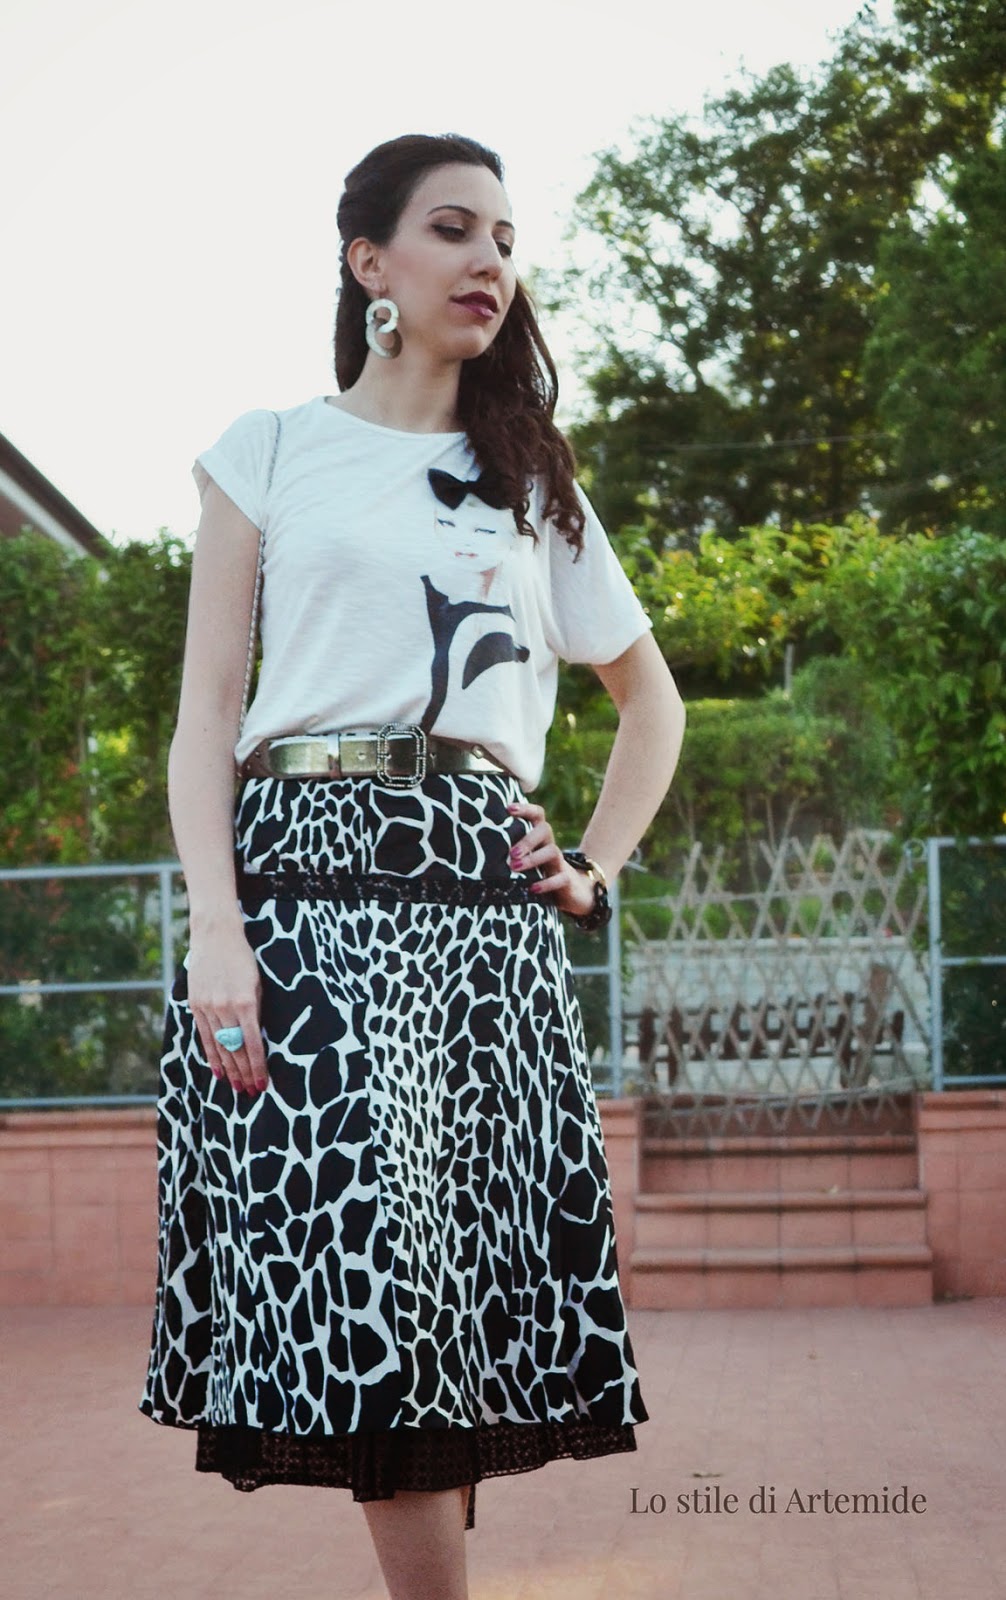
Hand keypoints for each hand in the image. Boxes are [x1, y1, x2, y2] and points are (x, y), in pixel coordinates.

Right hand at [186, 924, 267, 1095]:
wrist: (215, 935)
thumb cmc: (243, 957)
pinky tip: (218, 1071)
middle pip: (235, 1049)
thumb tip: (256, 1040)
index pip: (252, 1043)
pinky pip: (205, 1037)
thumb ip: (256, 1011)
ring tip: (237, 1087)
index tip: (263, 1083)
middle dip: (244, 1073)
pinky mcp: (196, 1005)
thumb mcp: (257, 983)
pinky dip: (212, 1056)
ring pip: (219, 1046)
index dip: (258, 1066)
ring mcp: (207, 1007)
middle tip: (252, 1091)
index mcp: (245, 1002)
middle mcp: (224, 1008)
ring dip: (229, 1069)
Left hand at [505, 800, 596, 917]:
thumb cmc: (539, 873)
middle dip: (527, 839)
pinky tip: (533, 888)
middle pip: (544, 829)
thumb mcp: (525, 860)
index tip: (508, 809)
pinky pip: (561, 878)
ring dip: (533, 858)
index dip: (525, 809)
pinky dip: (546, 883)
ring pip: (552, 851)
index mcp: (539, 837)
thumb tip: (476, 845)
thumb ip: (509, 851)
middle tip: (511, 853)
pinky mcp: (567, 880)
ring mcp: (560, 862)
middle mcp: (550, 845)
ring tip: (515, 867)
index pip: (537, 814)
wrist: (572, 893)